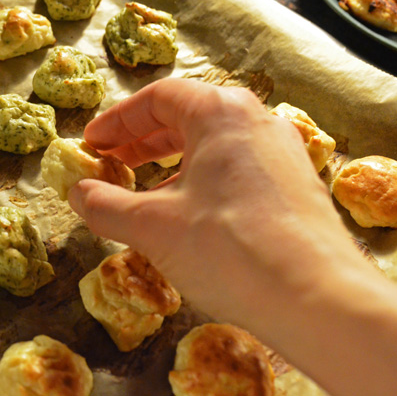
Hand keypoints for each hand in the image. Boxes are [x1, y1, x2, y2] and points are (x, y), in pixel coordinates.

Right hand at [69, 78, 364, 326]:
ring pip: (215, 145)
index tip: (93, 143)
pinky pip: (239, 169)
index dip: (118, 120)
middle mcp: (256, 121)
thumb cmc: (230, 248)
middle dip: (143, 141)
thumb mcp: (151, 226)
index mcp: (220, 112)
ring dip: (172, 164)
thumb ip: (105, 205)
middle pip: (188, 117)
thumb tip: (78, 194)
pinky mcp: (297, 186)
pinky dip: (204, 181)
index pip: (158, 97)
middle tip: (111, 162)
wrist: (318, 298)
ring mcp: (282, 153)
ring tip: (143, 193)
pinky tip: (188, 217)